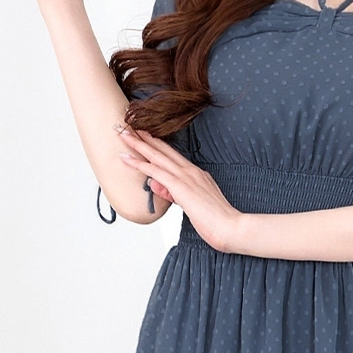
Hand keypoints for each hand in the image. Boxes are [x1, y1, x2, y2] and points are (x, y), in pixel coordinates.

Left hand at [118, 128, 243, 251]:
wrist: (230, 227)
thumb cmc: (216, 220)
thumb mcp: (192, 204)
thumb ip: (173, 193)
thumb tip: (155, 184)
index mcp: (195, 174)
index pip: (171, 155)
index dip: (156, 144)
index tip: (143, 135)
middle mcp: (190, 171)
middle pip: (162, 150)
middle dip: (144, 137)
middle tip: (127, 126)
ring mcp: (186, 177)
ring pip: (157, 156)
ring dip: (137, 144)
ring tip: (122, 133)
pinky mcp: (181, 186)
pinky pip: (156, 171)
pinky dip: (140, 164)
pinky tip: (127, 158)